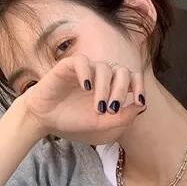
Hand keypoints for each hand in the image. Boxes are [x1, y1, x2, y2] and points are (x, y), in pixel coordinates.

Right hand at [17, 54, 145, 144]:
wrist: (45, 118)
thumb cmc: (72, 119)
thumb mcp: (100, 123)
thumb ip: (122, 117)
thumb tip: (141, 106)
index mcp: (111, 85)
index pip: (132, 77)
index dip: (139, 86)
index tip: (139, 101)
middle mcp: (101, 74)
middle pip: (121, 72)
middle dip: (120, 91)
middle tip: (112, 110)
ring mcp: (86, 68)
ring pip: (104, 69)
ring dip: (104, 89)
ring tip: (98, 108)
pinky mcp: (68, 66)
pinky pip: (83, 62)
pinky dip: (87, 73)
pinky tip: (86, 88)